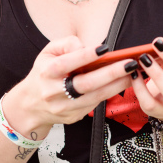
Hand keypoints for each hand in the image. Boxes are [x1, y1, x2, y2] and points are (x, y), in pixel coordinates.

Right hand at [6, 36, 133, 136]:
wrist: (30, 105)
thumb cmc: (44, 73)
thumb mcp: (48, 52)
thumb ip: (66, 44)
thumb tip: (86, 47)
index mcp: (47, 72)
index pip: (67, 63)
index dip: (86, 55)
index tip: (105, 48)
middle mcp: (54, 91)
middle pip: (86, 84)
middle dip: (111, 73)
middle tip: (130, 64)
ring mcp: (64, 107)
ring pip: (95, 96)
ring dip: (117, 85)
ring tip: (132, 74)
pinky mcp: (72, 117)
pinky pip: (95, 104)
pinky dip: (110, 93)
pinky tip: (122, 84)